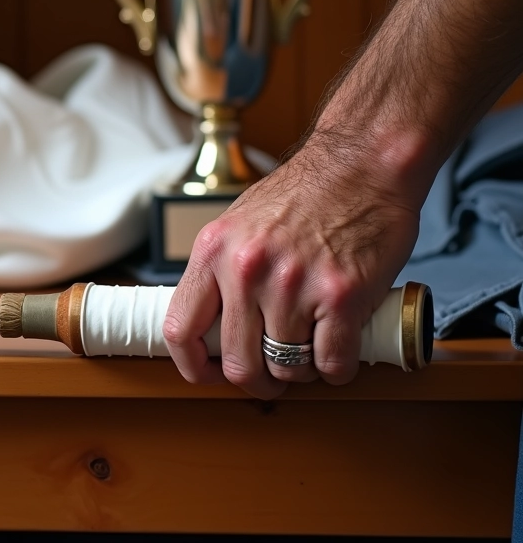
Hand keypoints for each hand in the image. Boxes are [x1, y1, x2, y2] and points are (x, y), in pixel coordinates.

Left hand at [162, 135, 422, 398]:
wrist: (364, 162)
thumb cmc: (308, 192)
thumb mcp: (240, 225)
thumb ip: (222, 272)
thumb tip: (213, 324)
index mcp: (214, 251)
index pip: (179, 329)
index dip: (193, 366)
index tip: (209, 373)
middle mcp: (246, 270)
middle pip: (237, 362)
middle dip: (257, 380)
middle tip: (273, 375)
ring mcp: (293, 285)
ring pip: (287, 367)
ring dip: (301, 371)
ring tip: (311, 350)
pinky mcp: (342, 296)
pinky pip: (332, 363)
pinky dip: (337, 369)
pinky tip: (341, 351)